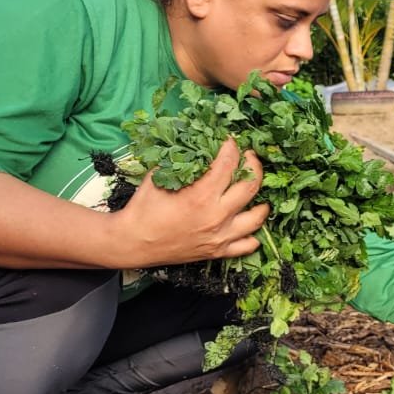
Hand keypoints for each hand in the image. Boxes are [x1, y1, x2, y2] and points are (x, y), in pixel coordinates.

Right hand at [114, 137, 268, 266]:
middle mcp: (216, 217)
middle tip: (249, 158)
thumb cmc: (143, 208)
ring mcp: (220, 236)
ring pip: (256, 219)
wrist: (131, 242)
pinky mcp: (217, 252)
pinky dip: (253, 236)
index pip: (228, 164)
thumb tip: (198, 147)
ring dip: (262, 203)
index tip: (231, 141)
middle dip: (253, 166)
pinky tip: (250, 226)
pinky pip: (246, 246)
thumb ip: (182, 163)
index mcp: (201, 195)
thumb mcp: (159, 177)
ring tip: (258, 194)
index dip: (232, 148)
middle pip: (250, 187)